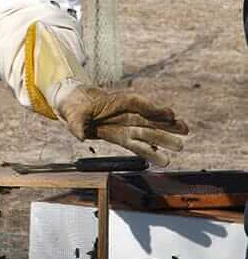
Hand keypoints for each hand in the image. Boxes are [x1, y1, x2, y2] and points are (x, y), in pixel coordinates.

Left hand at [56, 83, 188, 166]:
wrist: (73, 108)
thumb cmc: (74, 107)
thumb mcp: (72, 114)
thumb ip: (78, 123)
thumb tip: (80, 134)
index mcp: (114, 102)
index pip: (136, 103)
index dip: (153, 108)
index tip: (169, 114)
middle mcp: (123, 113)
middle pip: (148, 119)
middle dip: (166, 125)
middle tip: (185, 129)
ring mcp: (124, 125)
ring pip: (147, 132)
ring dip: (164, 138)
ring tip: (181, 144)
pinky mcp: (121, 136)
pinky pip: (137, 144)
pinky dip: (148, 149)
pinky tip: (161, 156)